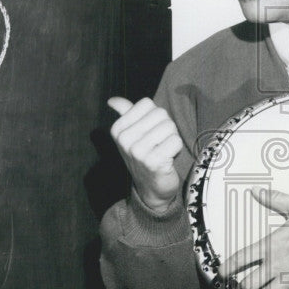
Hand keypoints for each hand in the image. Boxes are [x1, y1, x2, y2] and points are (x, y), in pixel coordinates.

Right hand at [107, 97, 183, 214]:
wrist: (151, 188)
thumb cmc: (144, 156)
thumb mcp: (132, 134)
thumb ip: (125, 114)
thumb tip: (112, 100)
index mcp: (118, 129)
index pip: (147, 104)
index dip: (154, 116)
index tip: (149, 132)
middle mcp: (124, 139)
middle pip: (160, 114)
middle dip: (166, 127)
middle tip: (158, 144)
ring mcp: (137, 151)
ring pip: (170, 126)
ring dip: (172, 138)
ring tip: (162, 151)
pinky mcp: (153, 162)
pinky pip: (176, 141)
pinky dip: (176, 149)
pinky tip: (167, 159)